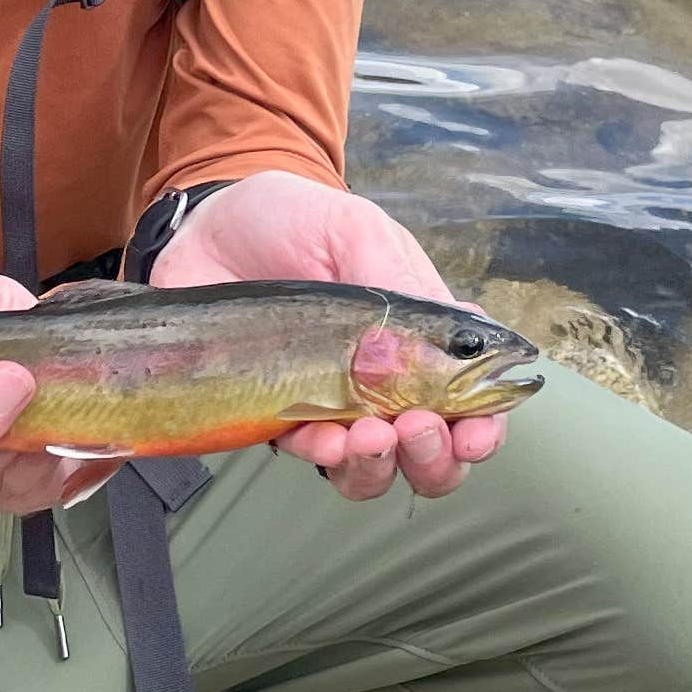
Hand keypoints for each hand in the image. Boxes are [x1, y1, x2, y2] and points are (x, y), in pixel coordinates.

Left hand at [149, 169, 506, 500]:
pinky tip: (320, 438)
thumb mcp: (355, 230)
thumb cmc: (293, 220)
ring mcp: (334, 407)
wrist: (209, 227)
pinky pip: (311, 458)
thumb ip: (396, 280)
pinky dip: (322, 458)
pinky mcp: (281, 418)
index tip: (473, 434)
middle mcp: (385, 385)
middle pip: (432, 455)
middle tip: (416, 427)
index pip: (471, 404)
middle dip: (434, 458)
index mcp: (423, 340)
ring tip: (368, 434)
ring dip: (379, 465)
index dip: (482, 431)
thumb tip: (440, 340)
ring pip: (375, 471)